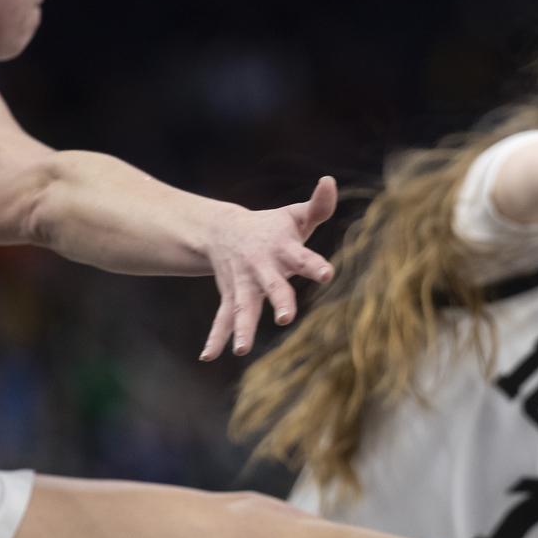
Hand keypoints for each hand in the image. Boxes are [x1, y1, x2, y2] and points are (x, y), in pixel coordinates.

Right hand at [200, 177, 337, 360]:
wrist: (225, 231)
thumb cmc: (272, 227)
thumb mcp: (296, 215)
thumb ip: (319, 205)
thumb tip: (329, 180)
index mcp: (282, 249)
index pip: (302, 257)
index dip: (314, 265)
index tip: (327, 274)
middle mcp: (262, 269)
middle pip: (272, 286)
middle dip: (278, 301)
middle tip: (284, 318)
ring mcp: (243, 285)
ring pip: (243, 307)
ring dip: (242, 327)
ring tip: (242, 349)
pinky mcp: (230, 297)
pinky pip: (221, 319)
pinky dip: (215, 337)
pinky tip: (208, 356)